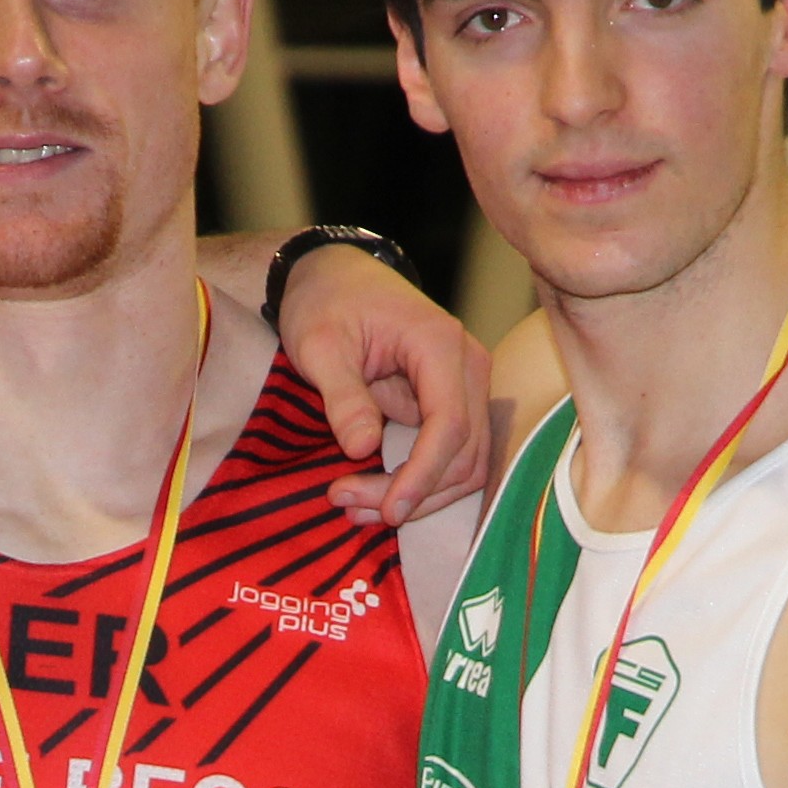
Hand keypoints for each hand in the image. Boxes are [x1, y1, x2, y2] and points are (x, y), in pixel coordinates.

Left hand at [271, 240, 494, 525]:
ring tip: (356, 508)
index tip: (388, 511)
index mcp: (440, 344)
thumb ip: (343, 396)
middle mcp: (468, 366)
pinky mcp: (454, 404)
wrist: (336, 276)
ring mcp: (466, 387)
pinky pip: (450, 455)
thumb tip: (362, 448)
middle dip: (412, 493)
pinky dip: (418, 482)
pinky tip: (374, 495)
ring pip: (464, 464)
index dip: (422, 475)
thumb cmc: (326, 302)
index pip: (451, 426)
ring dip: (418, 496)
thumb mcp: (319, 345)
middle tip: (348, 506)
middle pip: (463, 454)